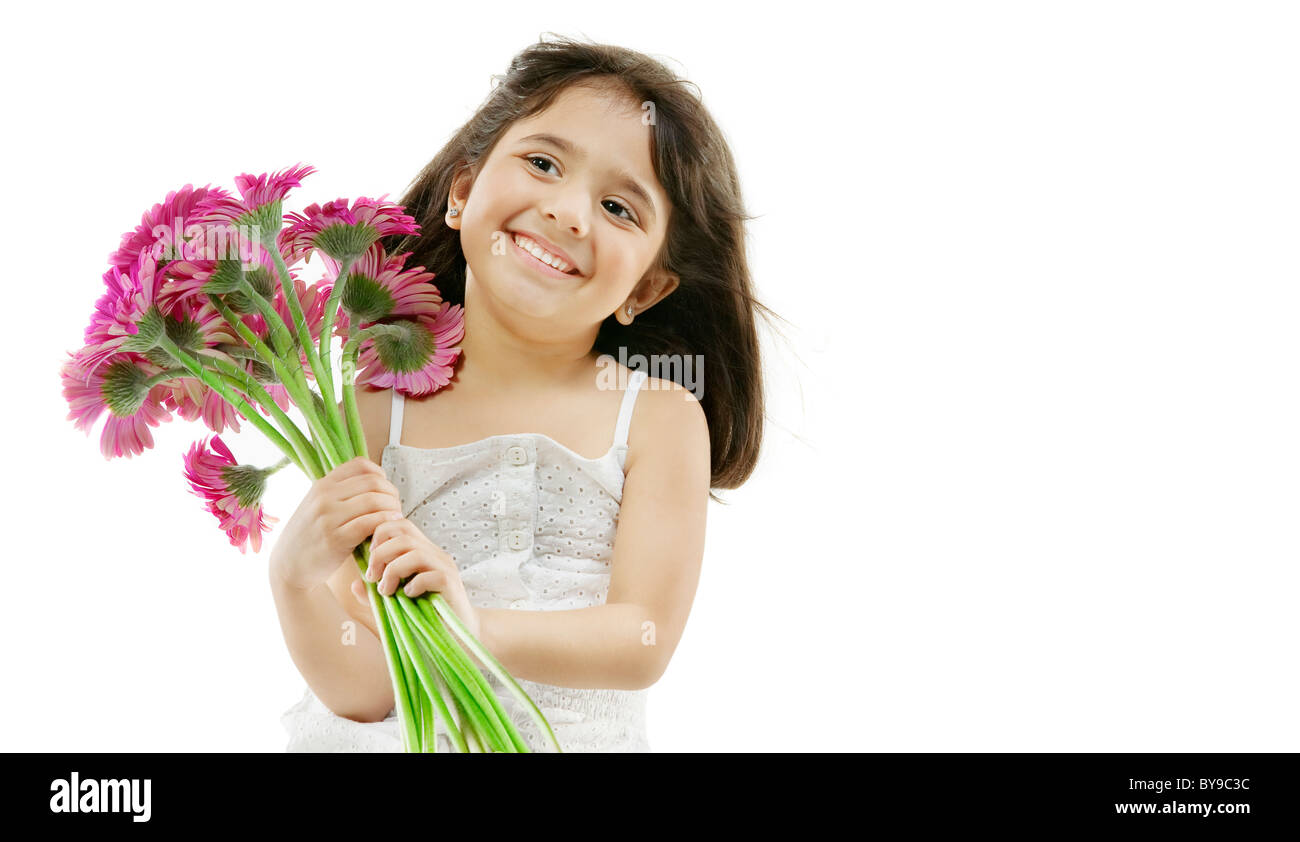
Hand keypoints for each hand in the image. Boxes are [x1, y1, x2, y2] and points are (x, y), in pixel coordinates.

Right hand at [269, 457, 402, 590]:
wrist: (288, 566)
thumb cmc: (310, 535)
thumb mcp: (317, 505)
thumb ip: (339, 492)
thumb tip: (375, 480)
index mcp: (322, 484)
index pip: (361, 465)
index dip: (381, 475)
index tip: (386, 490)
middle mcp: (324, 496)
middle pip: (373, 482)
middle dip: (391, 493)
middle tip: (396, 506)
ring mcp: (328, 517)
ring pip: (374, 501)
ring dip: (392, 509)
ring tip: (395, 518)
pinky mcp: (335, 539)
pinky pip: (369, 523)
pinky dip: (385, 522)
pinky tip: (390, 527)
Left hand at [353, 516, 481, 642]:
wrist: (456, 637)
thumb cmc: (425, 616)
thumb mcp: (394, 602)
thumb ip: (375, 593)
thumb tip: (354, 585)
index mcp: (422, 552)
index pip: (400, 525)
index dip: (379, 535)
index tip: (369, 559)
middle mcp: (434, 554)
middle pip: (403, 534)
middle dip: (380, 554)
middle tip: (372, 577)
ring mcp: (444, 567)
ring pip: (413, 552)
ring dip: (392, 571)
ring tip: (386, 591)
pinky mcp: (450, 583)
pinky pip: (427, 575)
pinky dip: (411, 586)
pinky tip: (408, 597)